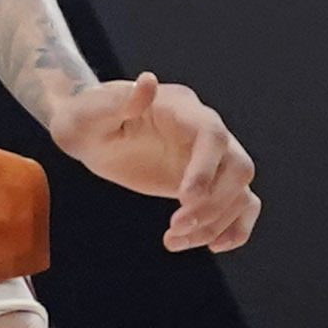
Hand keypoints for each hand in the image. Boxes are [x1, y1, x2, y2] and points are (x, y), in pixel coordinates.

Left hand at [43, 71, 257, 253]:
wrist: (90, 134)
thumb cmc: (87, 119)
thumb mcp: (89, 113)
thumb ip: (116, 101)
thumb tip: (148, 82)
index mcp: (179, 109)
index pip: (212, 134)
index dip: (206, 167)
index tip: (184, 199)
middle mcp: (203, 131)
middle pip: (237, 166)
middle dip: (213, 203)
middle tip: (175, 227)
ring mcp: (209, 158)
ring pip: (239, 191)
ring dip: (215, 223)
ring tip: (174, 240)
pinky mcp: (207, 182)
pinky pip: (240, 204)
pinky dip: (234, 228)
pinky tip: (211, 245)